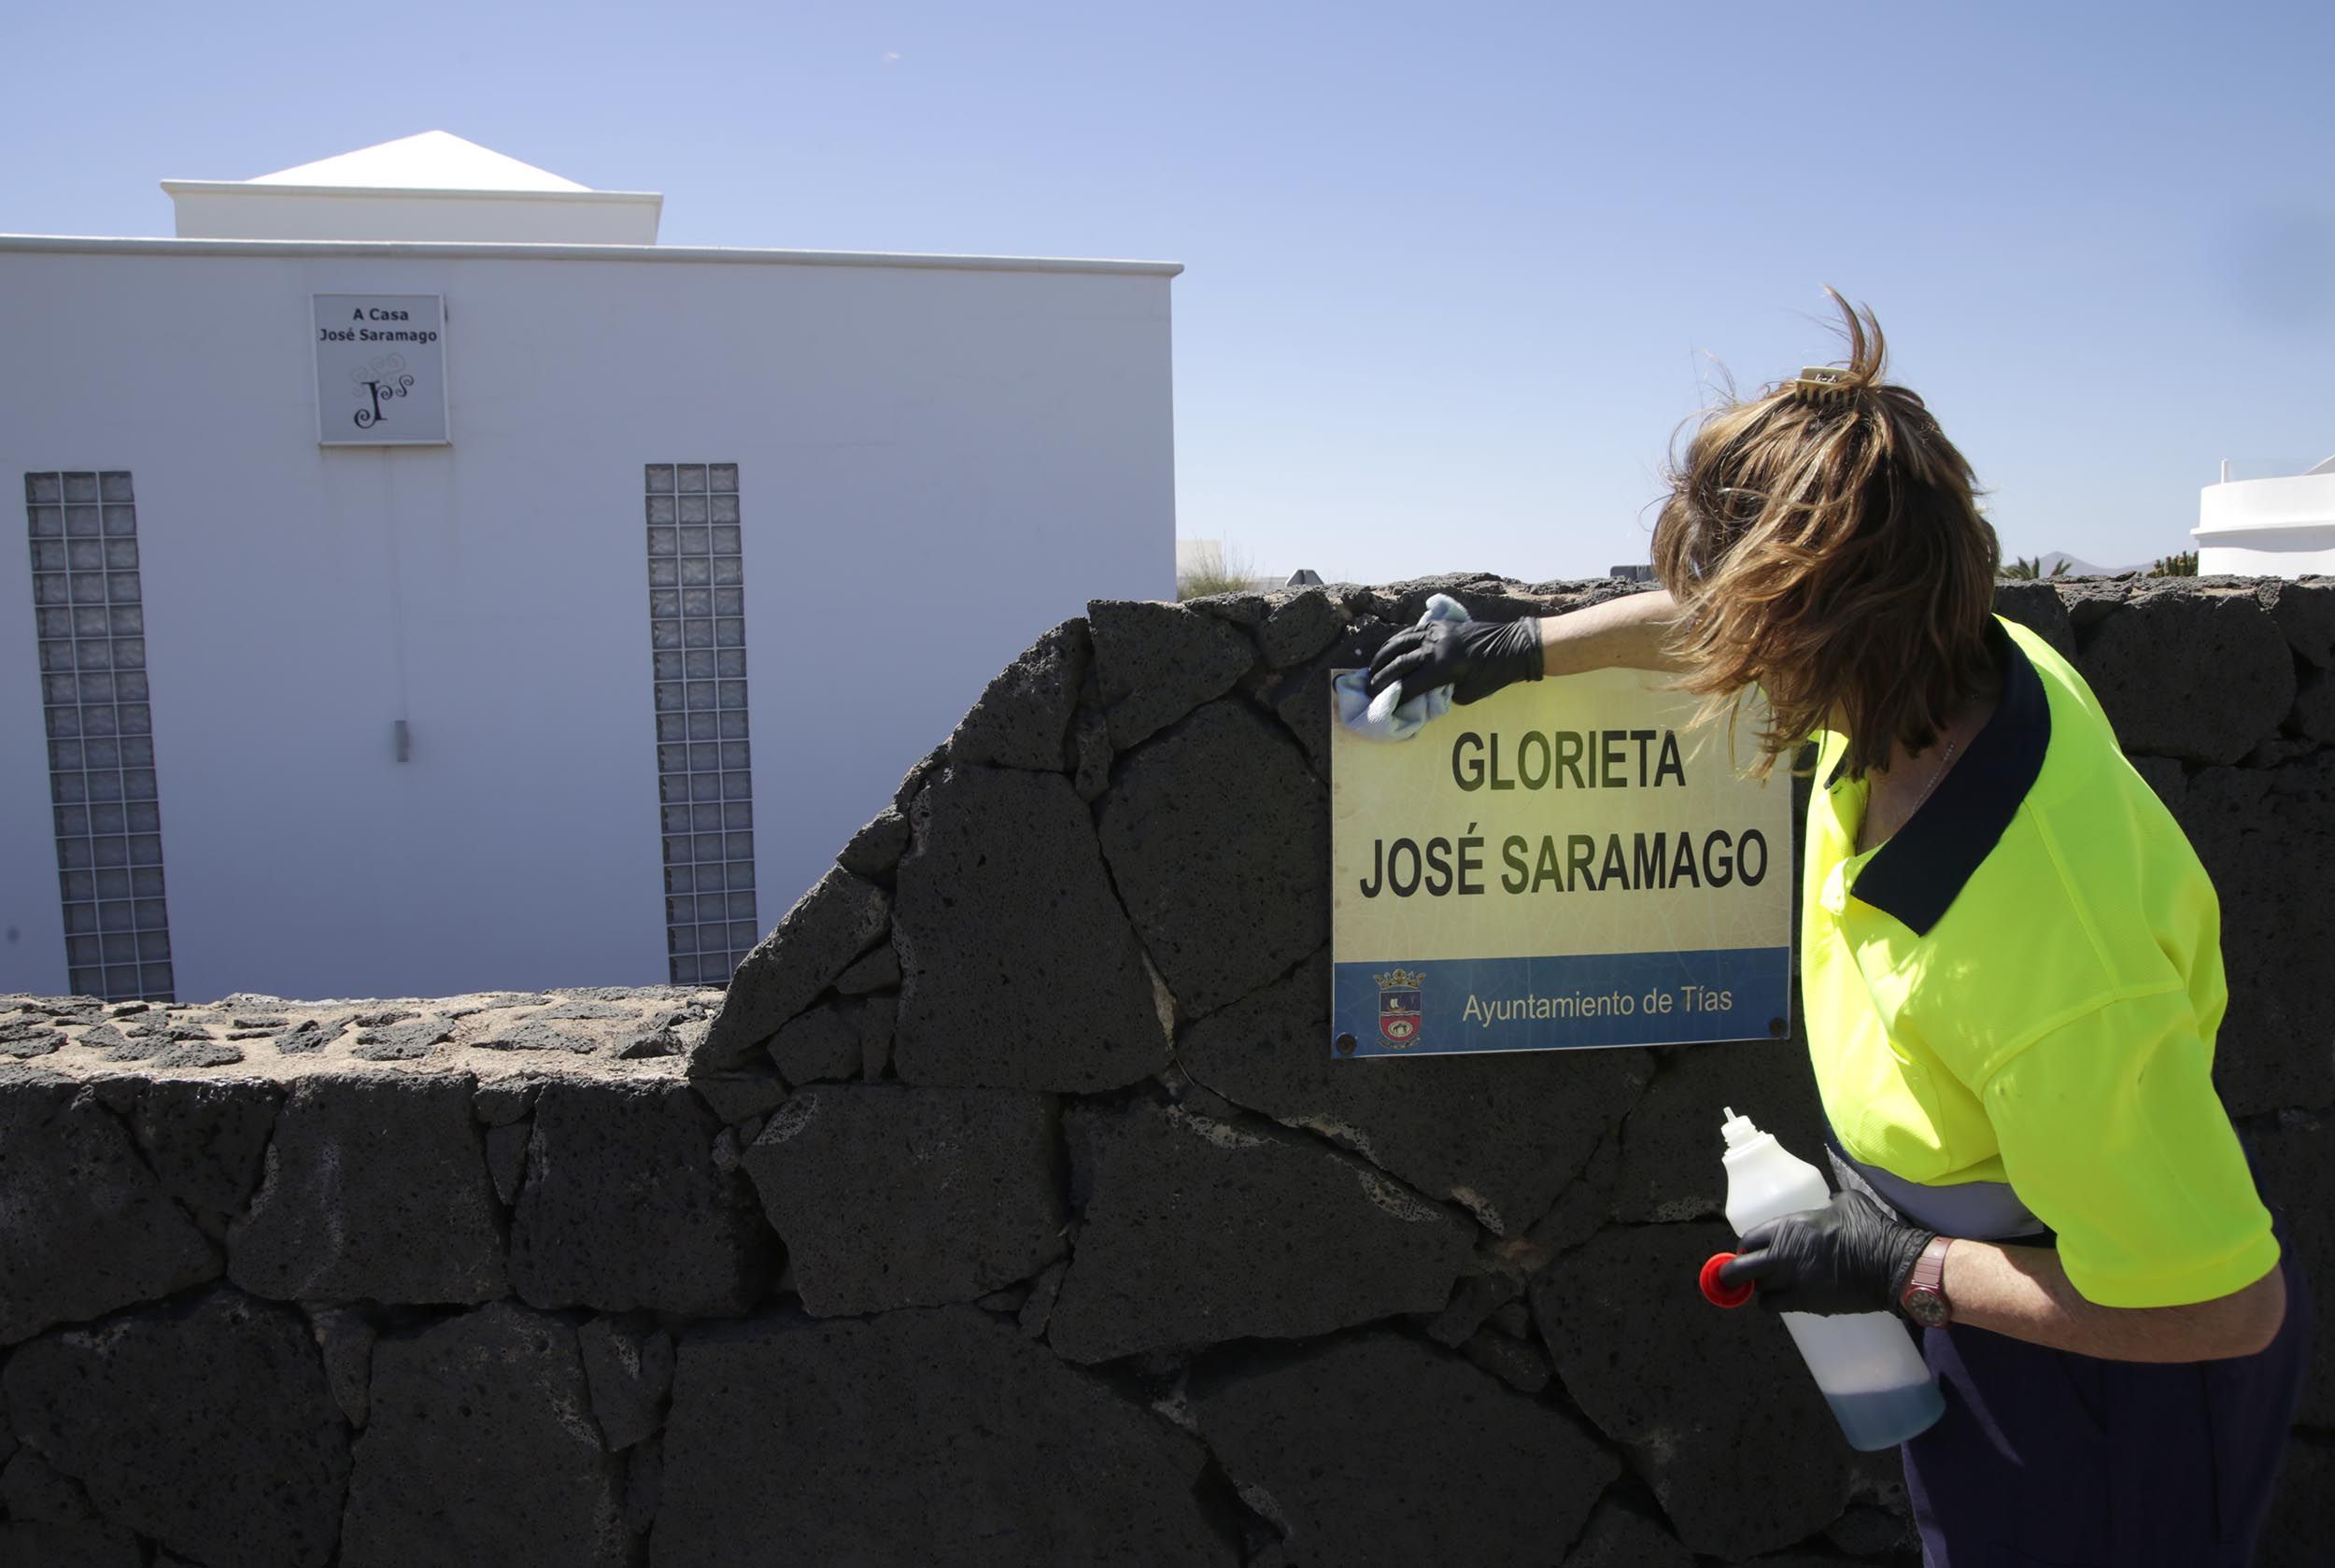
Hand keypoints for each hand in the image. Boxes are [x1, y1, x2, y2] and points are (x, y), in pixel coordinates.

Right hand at [1364, 617, 1542, 705]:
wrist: (1514, 645)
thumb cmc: (1494, 675)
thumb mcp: (1467, 694)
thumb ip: (1442, 693)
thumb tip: (1422, 693)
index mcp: (1443, 667)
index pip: (1409, 685)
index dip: (1393, 696)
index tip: (1381, 703)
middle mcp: (1435, 647)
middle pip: (1399, 663)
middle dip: (1381, 677)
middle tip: (1369, 689)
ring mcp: (1436, 633)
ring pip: (1400, 643)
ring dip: (1383, 656)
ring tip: (1372, 669)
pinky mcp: (1439, 625)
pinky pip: (1411, 632)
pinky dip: (1396, 641)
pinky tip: (1388, 650)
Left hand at [1717, 1191, 1935, 1315]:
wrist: (1891, 1266)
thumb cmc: (1872, 1230)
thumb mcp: (1847, 1203)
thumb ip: (1828, 1204)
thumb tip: (1830, 1203)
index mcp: (1790, 1226)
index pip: (1749, 1238)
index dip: (1746, 1247)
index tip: (1747, 1251)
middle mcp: (1784, 1253)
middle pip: (1741, 1268)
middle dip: (1733, 1274)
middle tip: (1736, 1278)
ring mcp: (1793, 1280)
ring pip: (1757, 1290)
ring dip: (1759, 1289)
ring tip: (1767, 1288)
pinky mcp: (1806, 1302)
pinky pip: (1774, 1307)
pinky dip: (1773, 1305)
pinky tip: (1782, 1301)